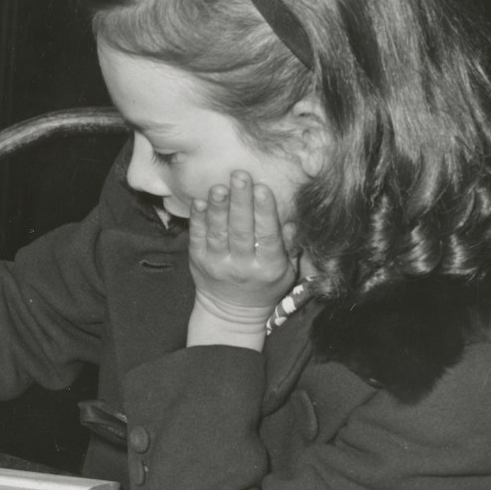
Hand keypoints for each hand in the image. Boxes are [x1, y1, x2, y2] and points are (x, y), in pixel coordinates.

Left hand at [187, 171, 298, 342]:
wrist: (232, 313)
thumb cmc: (265, 286)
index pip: (268, 236)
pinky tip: (200, 201)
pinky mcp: (198, 262)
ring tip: (219, 186)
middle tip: (240, 176)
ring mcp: (218, 264)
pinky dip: (198, 219)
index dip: (265, 212)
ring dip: (218, 208)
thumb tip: (293, 221)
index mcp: (268, 267)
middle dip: (240, 201)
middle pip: (241, 230)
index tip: (263, 188)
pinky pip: (198, 238)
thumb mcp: (287, 272)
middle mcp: (242, 267)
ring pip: (218, 233)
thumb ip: (290, 247)